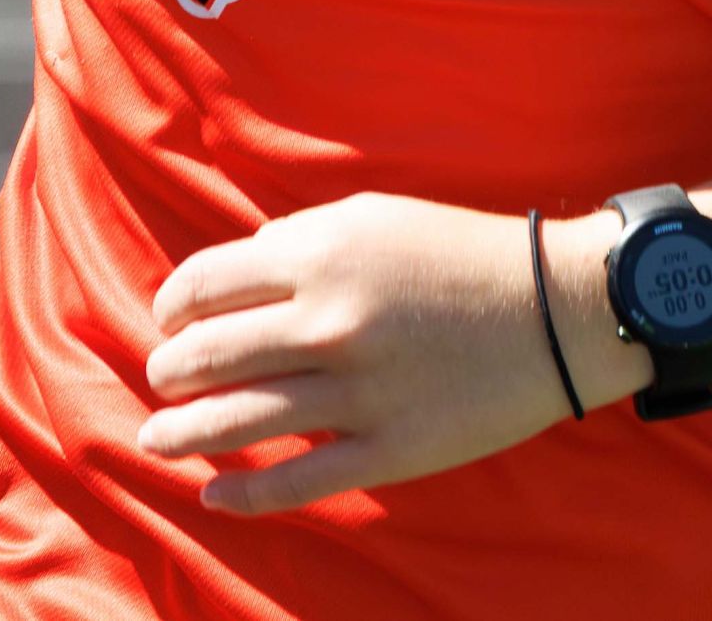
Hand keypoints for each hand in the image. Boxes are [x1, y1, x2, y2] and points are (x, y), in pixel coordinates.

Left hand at [139, 191, 635, 516]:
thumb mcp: (373, 216)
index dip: (173, 305)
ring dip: (183, 433)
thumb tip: (239, 271)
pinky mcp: (389, 450)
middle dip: (171, 371)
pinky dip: (244, 494)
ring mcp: (358, 392)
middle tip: (161, 379)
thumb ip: (300, 239)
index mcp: (322, 253)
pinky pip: (297, 482)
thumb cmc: (457, 251)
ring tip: (157, 438)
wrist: (553, 309)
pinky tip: (213, 492)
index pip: (208, 283)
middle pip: (211, 354)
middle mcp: (330, 321)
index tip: (166, 320)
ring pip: (239, 421)